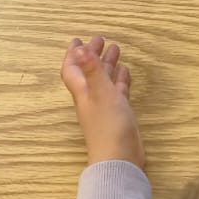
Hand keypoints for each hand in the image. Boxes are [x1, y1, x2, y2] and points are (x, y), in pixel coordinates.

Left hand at [60, 36, 143, 167]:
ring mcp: (105, 107)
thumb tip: (79, 49)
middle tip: (100, 40)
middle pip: (89, 73)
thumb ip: (92, 71)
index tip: (78, 40)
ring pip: (104, 81)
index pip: (73, 70)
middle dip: (93, 56)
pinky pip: (117, 92)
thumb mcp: (102, 93)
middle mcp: (91, 98)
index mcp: (83, 92)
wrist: (119, 158)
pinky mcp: (118, 114)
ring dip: (107, 65)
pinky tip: (125, 72)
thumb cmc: (109, 125)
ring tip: (116, 49)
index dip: (74, 55)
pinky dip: (119, 80)